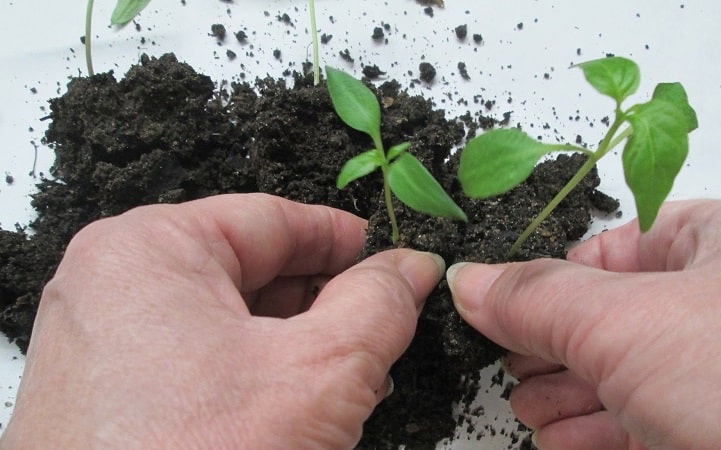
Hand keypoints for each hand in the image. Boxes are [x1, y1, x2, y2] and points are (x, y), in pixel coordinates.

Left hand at [1, 194, 444, 448]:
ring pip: (226, 318)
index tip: (389, 258)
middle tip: (379, 324)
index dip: (342, 239)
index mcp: (149, 250)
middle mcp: (112, 287)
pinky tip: (294, 408)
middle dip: (323, 300)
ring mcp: (103, 343)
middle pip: (249, 268)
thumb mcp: (319, 374)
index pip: (271, 218)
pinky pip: (196, 360)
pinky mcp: (109, 395)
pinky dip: (252, 375)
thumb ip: (378, 306)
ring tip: (347, 375)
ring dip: (293, 343)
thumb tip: (412, 268)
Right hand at [447, 197, 720, 448]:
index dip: (561, 273)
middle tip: (511, 362)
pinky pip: (653, 424)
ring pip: (636, 376)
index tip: (507, 302)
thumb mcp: (630, 324)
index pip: (627, 243)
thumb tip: (472, 282)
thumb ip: (540, 300)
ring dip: (571, 394)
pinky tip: (563, 442)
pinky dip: (600, 432)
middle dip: (557, 345)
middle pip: (622, 315)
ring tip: (529, 409)